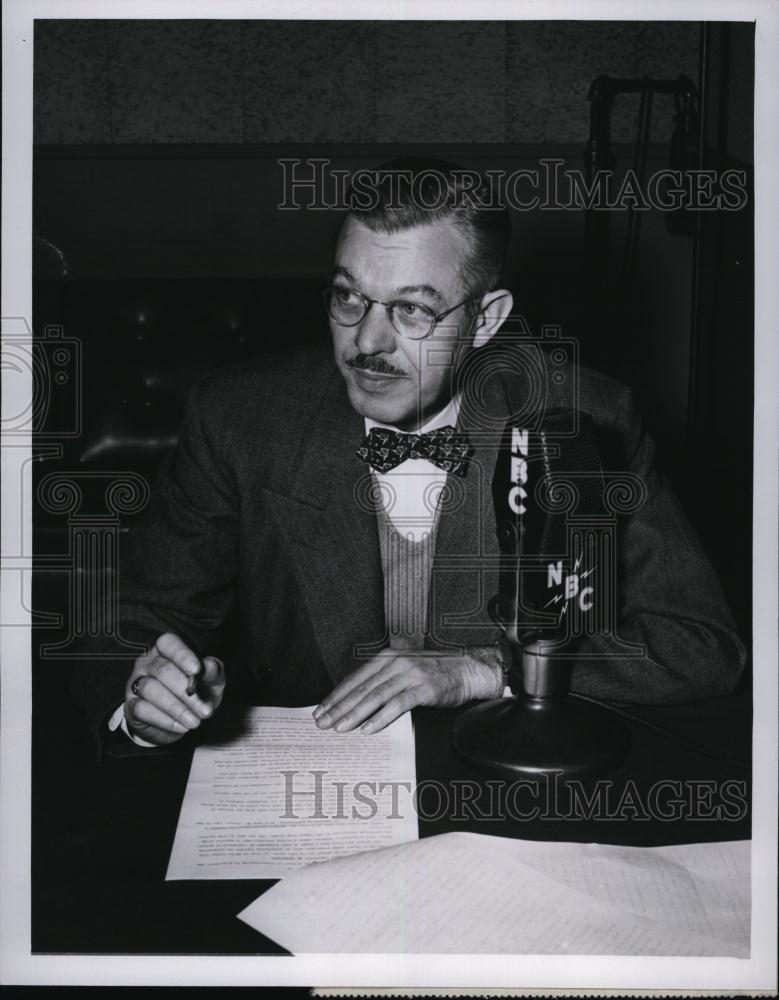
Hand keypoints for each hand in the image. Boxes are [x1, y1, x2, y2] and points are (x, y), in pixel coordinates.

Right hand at [124, 632, 225, 745]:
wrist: (181, 722)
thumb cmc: (197, 694)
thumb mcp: (211, 683)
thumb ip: (213, 672)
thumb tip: (210, 666)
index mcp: (167, 651)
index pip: (168, 643)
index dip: (182, 655)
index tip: (197, 670)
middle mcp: (147, 663)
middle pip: (162, 670)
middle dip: (185, 691)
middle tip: (205, 710)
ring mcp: (136, 683)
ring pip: (151, 689)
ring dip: (176, 708)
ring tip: (195, 721)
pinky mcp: (131, 705)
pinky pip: (142, 709)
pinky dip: (164, 719)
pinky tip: (180, 726)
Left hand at [313, 646, 503, 733]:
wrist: (467, 670)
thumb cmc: (434, 673)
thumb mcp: (404, 670)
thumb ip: (383, 681)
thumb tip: (355, 702)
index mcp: (387, 657)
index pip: (355, 679)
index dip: (336, 696)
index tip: (321, 710)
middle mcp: (396, 663)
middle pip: (361, 688)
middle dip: (339, 707)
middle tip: (322, 723)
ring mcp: (410, 675)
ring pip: (376, 696)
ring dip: (355, 713)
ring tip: (340, 727)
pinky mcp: (424, 688)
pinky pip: (397, 705)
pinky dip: (381, 718)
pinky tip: (369, 728)